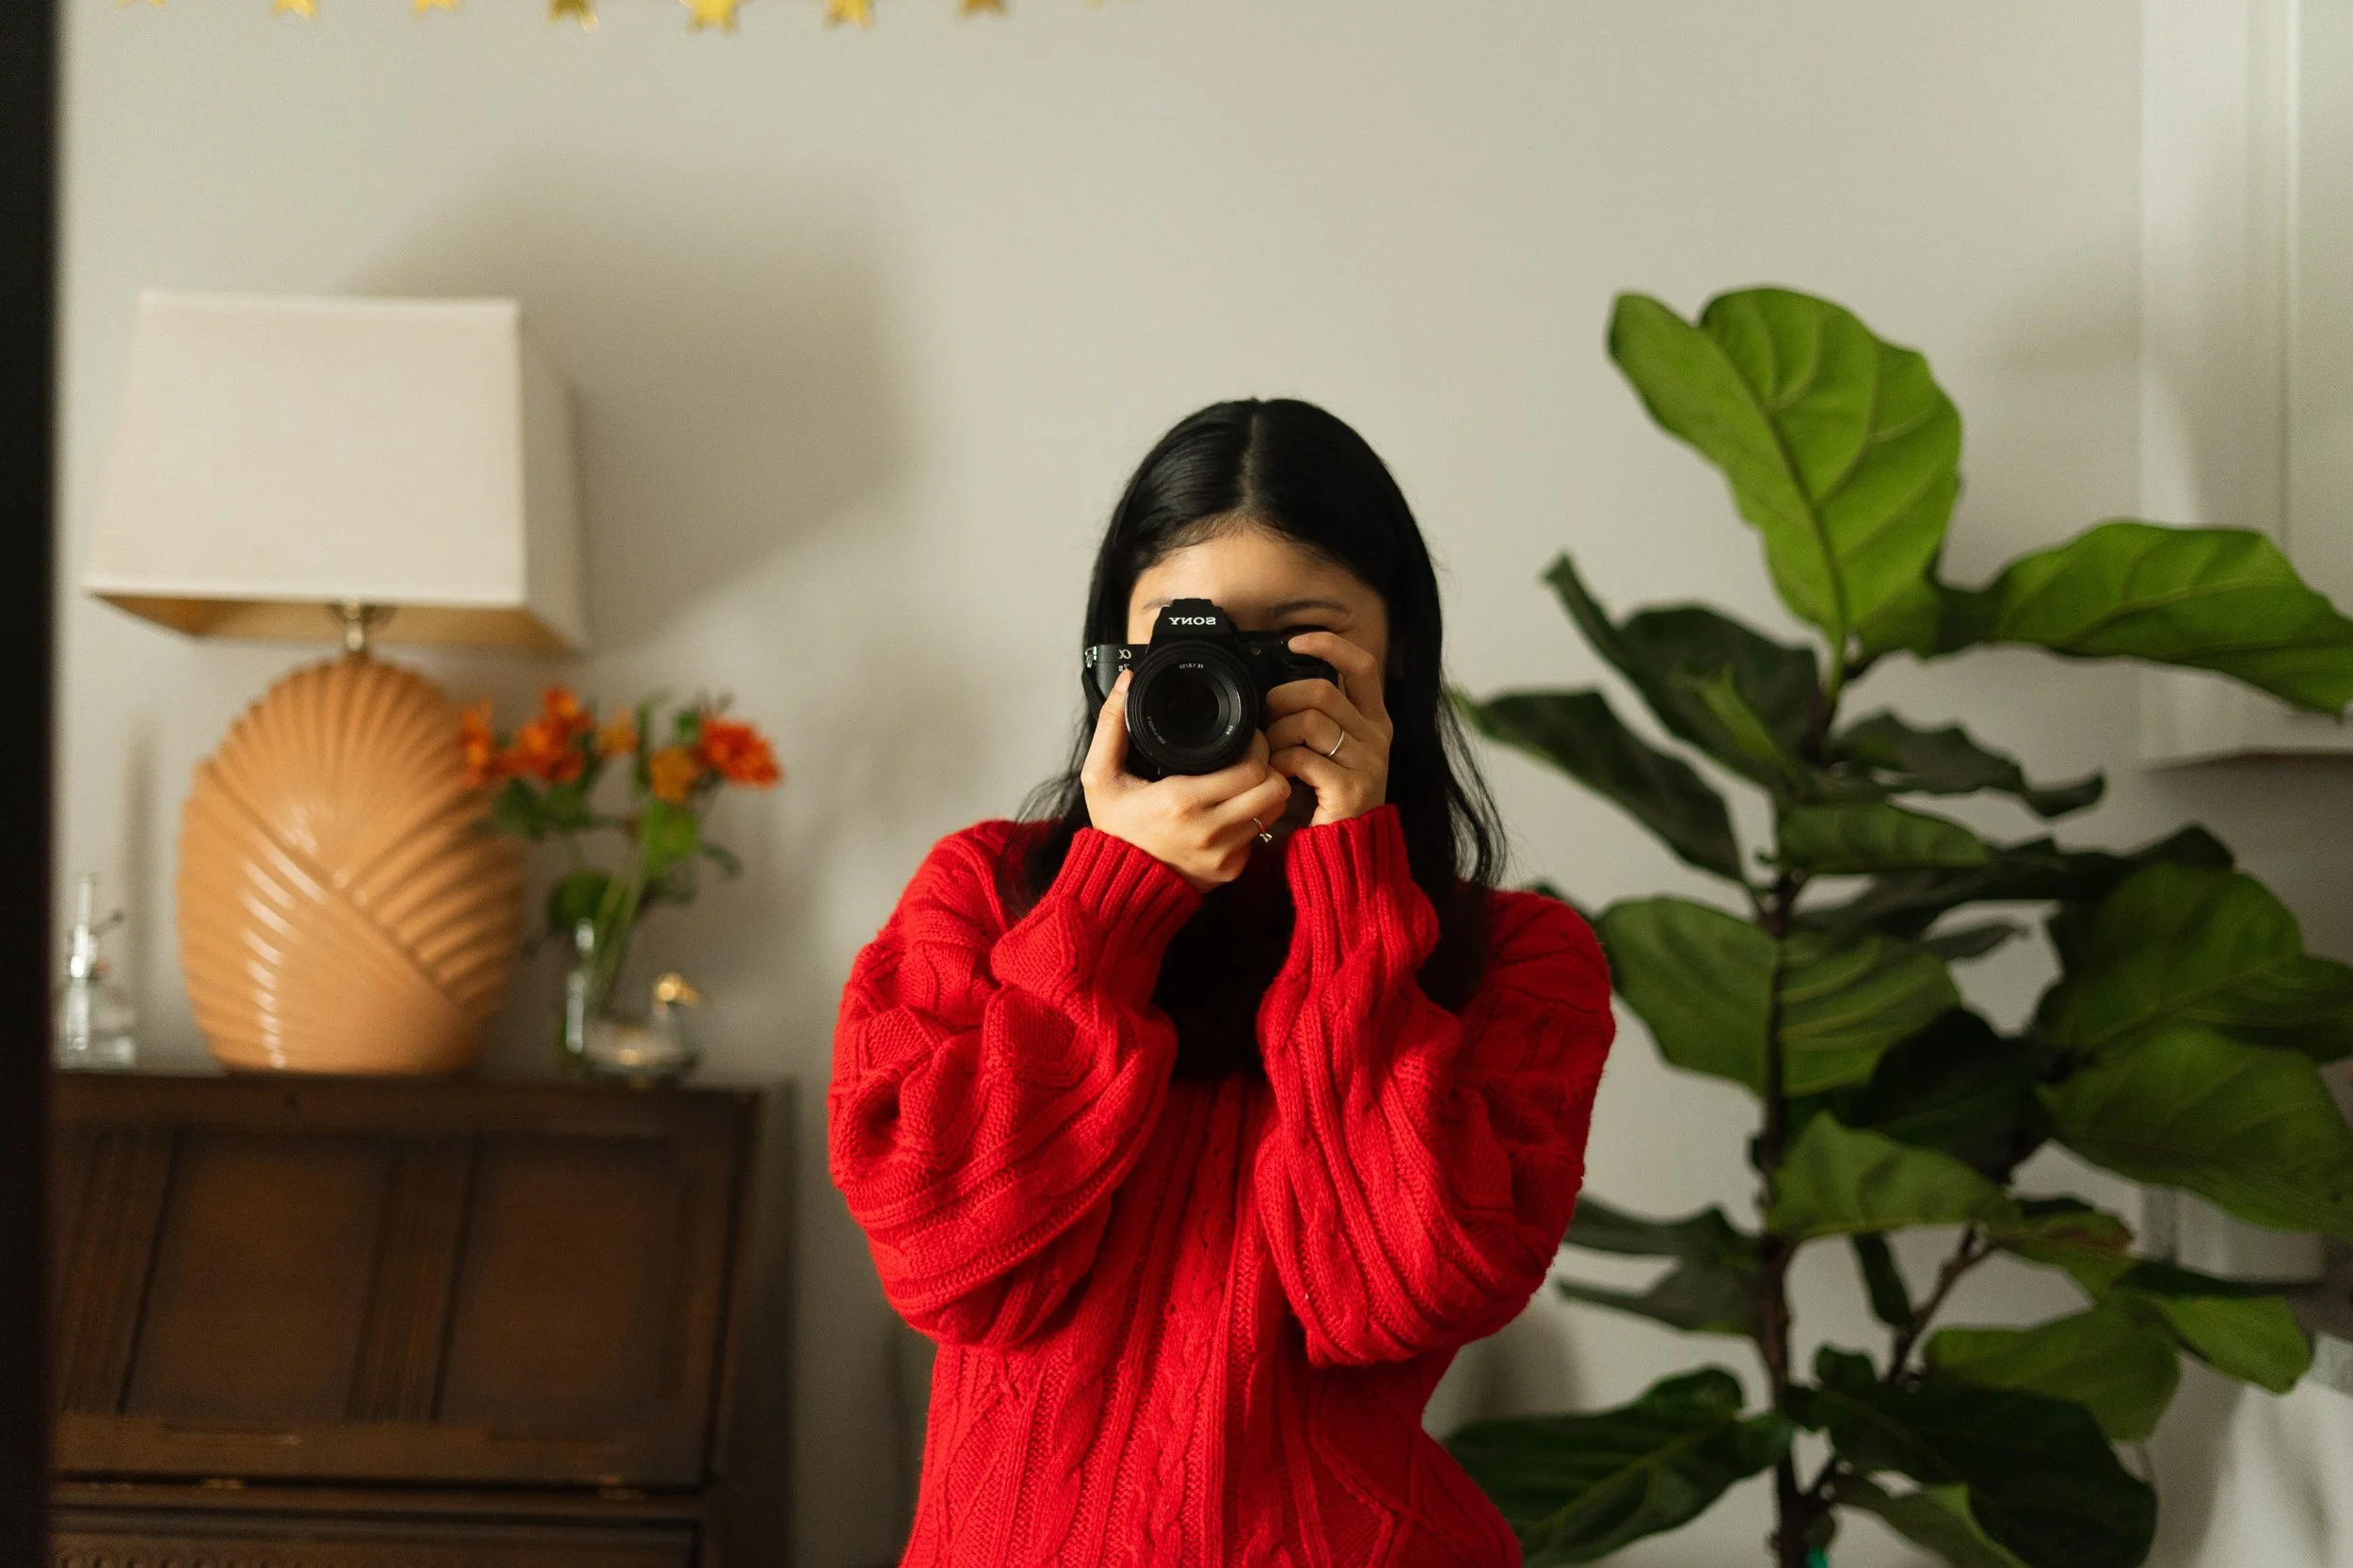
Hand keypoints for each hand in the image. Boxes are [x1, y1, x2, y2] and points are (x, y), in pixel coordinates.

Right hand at [1081, 669, 1294, 893]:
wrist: (1117, 888)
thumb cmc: (1113, 829)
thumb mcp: (1099, 776)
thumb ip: (1112, 726)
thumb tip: (1128, 682)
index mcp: (1181, 801)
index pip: (1252, 767)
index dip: (1257, 747)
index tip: (1247, 737)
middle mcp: (1209, 831)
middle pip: (1275, 788)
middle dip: (1269, 766)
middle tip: (1253, 756)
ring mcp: (1224, 855)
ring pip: (1275, 811)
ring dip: (1267, 791)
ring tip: (1246, 780)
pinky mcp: (1232, 871)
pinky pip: (1261, 835)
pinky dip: (1253, 819)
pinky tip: (1234, 809)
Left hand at [1262, 630, 1392, 826]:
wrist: (1344, 855)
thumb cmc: (1325, 802)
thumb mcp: (1327, 753)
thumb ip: (1315, 720)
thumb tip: (1277, 685)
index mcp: (1374, 722)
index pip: (1362, 666)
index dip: (1329, 645)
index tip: (1295, 642)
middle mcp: (1377, 738)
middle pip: (1321, 691)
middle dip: (1280, 700)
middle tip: (1264, 723)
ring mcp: (1368, 763)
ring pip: (1308, 720)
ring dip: (1276, 735)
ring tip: (1269, 756)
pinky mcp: (1351, 789)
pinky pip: (1302, 757)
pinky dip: (1280, 763)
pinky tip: (1278, 776)